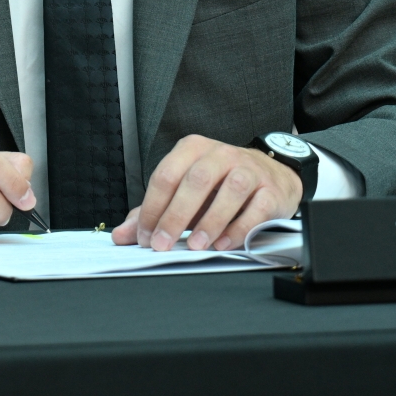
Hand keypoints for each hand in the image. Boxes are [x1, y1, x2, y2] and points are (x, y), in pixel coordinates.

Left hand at [111, 134, 301, 252]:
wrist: (272, 176)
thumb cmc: (221, 185)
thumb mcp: (186, 192)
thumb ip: (155, 211)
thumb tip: (122, 235)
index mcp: (192, 149)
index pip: (166, 175)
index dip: (152, 208)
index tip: (145, 236)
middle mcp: (220, 154)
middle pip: (194, 181)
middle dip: (175, 215)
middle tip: (163, 244)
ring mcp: (249, 169)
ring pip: (230, 190)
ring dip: (210, 221)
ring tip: (196, 246)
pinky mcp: (271, 189)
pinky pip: (256, 208)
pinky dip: (239, 228)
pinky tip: (224, 243)